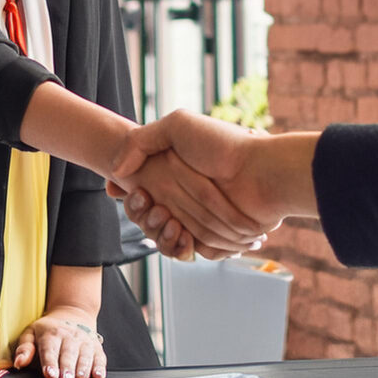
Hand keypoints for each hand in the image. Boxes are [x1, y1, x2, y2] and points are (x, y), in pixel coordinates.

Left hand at [13, 305, 106, 377]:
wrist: (72, 314)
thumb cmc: (48, 330)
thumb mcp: (31, 333)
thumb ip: (24, 348)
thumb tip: (19, 362)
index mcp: (51, 334)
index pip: (50, 349)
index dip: (50, 362)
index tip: (50, 374)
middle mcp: (70, 336)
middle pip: (69, 353)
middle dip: (68, 367)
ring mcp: (84, 340)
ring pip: (85, 354)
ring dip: (84, 367)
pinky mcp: (96, 346)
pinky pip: (99, 356)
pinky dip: (100, 366)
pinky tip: (98, 375)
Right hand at [115, 146, 267, 255]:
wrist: (261, 173)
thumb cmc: (223, 145)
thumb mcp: (178, 125)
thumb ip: (140, 141)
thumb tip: (117, 171)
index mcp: (174, 171)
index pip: (139, 191)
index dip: (130, 196)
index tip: (131, 191)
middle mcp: (183, 196)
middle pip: (146, 217)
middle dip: (141, 215)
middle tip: (153, 205)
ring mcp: (196, 219)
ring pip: (161, 237)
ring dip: (158, 232)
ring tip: (170, 220)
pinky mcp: (210, 239)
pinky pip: (185, 251)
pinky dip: (178, 247)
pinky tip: (181, 234)